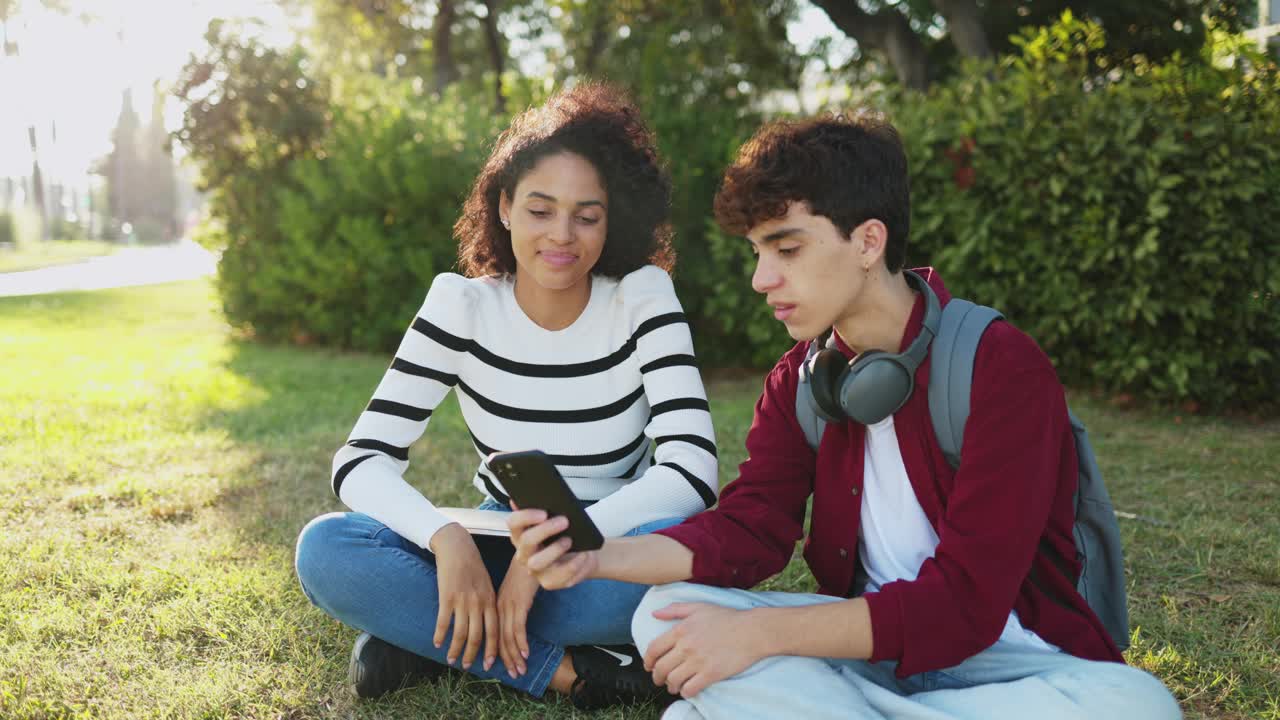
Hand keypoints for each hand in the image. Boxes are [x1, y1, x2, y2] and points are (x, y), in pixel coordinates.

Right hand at [429, 523, 498, 670]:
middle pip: (477, 636)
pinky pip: (443, 622)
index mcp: (490, 600)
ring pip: (460, 633)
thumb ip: (488, 604)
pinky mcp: (446, 597)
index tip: (488, 664)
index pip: (494, 631)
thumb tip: (488, 624)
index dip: (491, 650)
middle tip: (467, 667)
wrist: (458, 548)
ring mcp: (462, 601)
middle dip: (472, 655)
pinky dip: (440, 635)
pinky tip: (437, 643)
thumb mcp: (487, 584)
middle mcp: (478, 603)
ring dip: (455, 649)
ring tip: (451, 659)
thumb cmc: (473, 567)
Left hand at [496, 560, 540, 677]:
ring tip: (519, 670)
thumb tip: (512, 620)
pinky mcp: (519, 602)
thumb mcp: (513, 590)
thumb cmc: (524, 570)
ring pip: (507, 637)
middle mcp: (499, 607)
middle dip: (505, 659)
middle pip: (498, 639)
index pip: (493, 633)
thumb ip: (511, 605)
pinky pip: (518, 627)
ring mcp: (508, 605)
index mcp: (495, 605)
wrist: (529, 551)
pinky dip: (521, 642)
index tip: (498, 666)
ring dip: (514, 656)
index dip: (496, 652)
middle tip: (512, 675)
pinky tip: (525, 654)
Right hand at [507, 508, 598, 589]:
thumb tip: (528, 496)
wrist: (583, 553)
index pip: (513, 523)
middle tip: (564, 521)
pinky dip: (574, 564)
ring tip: (570, 540)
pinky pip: (558, 576)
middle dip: (545, 530)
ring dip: (555, 549)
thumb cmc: (567, 533)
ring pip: (536, 562)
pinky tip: (582, 555)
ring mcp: (535, 569)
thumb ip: (546, 506)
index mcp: (522, 533)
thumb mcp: (558, 517)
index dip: (526, 516)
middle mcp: (524, 552)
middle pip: (526, 541)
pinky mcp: (549, 583)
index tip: (543, 512)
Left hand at [643, 603, 765, 698]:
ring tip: (673, 686)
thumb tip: (654, 614)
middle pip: (661, 668)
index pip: (654, 649)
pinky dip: (685, 692)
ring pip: (673, 680)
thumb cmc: (727, 618)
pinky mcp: (711, 674)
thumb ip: (675, 609)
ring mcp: (698, 661)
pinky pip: (690, 689)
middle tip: (659, 680)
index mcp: (681, 630)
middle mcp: (686, 646)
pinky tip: (687, 690)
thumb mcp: (699, 607)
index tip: (648, 666)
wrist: (751, 631)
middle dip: (657, 677)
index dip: (647, 660)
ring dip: (670, 686)